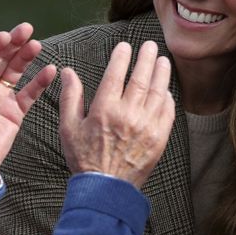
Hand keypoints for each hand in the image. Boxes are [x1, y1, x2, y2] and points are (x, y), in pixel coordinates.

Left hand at [0, 23, 56, 183]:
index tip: (6, 37)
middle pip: (1, 57)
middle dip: (13, 42)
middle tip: (27, 29)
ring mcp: (1, 97)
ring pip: (16, 70)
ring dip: (26, 56)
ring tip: (36, 45)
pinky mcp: (16, 111)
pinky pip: (30, 92)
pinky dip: (40, 81)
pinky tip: (50, 70)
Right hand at [59, 40, 174, 187]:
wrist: (105, 189)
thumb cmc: (84, 158)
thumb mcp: (68, 127)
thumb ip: (70, 96)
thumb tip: (67, 71)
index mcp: (105, 110)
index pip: (116, 74)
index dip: (122, 57)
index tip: (125, 46)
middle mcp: (128, 115)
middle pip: (141, 79)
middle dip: (146, 59)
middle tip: (151, 46)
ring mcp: (146, 127)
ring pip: (157, 93)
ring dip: (161, 74)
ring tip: (163, 61)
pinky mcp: (159, 139)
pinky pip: (167, 113)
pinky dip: (167, 99)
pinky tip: (166, 90)